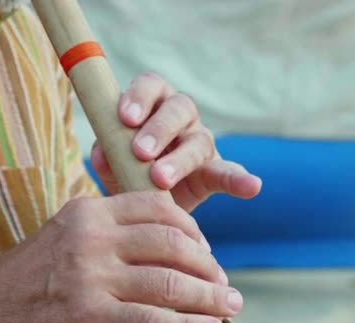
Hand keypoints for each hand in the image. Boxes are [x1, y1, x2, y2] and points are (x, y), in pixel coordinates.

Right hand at [0, 193, 240, 322]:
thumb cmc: (33, 270)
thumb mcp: (70, 232)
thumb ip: (114, 228)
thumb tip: (171, 243)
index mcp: (91, 211)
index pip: (158, 206)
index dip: (193, 228)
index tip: (206, 249)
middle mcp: (93, 237)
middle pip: (172, 242)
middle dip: (207, 264)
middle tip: (223, 283)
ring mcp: (91, 276)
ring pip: (169, 281)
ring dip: (208, 296)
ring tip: (229, 306)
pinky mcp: (88, 314)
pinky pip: (152, 321)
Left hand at [90, 72, 261, 211]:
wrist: (144, 204)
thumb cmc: (125, 171)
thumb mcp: (109, 161)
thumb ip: (106, 153)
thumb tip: (102, 151)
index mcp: (153, 104)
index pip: (151, 86)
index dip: (139, 97)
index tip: (125, 117)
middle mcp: (181, 118)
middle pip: (179, 108)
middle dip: (158, 128)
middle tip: (140, 152)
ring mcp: (200, 143)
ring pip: (198, 140)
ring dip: (179, 158)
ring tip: (160, 178)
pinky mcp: (214, 172)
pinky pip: (229, 173)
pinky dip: (240, 180)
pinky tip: (252, 187)